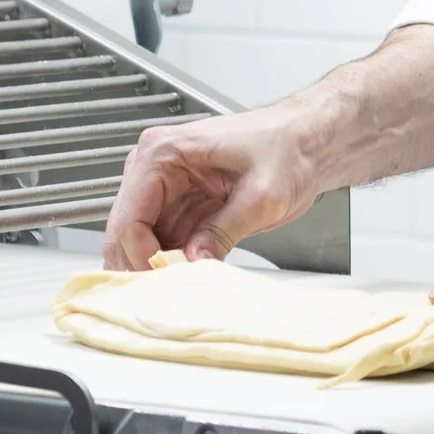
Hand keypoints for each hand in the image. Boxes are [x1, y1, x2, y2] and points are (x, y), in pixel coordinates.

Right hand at [102, 102, 325, 270]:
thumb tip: (193, 262)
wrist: (309, 143)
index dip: (142, 255)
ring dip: (155, 267)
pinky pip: (162, 242)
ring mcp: (165, 188)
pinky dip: (170, 262)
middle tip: (169, 291)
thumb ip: (224, 231)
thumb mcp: (262, 195)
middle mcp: (155, 168)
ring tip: (179, 287)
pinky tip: (187, 276)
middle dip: (143, 265)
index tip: (166, 279)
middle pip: (124, 232)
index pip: (128, 216)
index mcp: (165, 152)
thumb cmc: (289, 148)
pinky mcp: (180, 207)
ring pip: (138, 242)